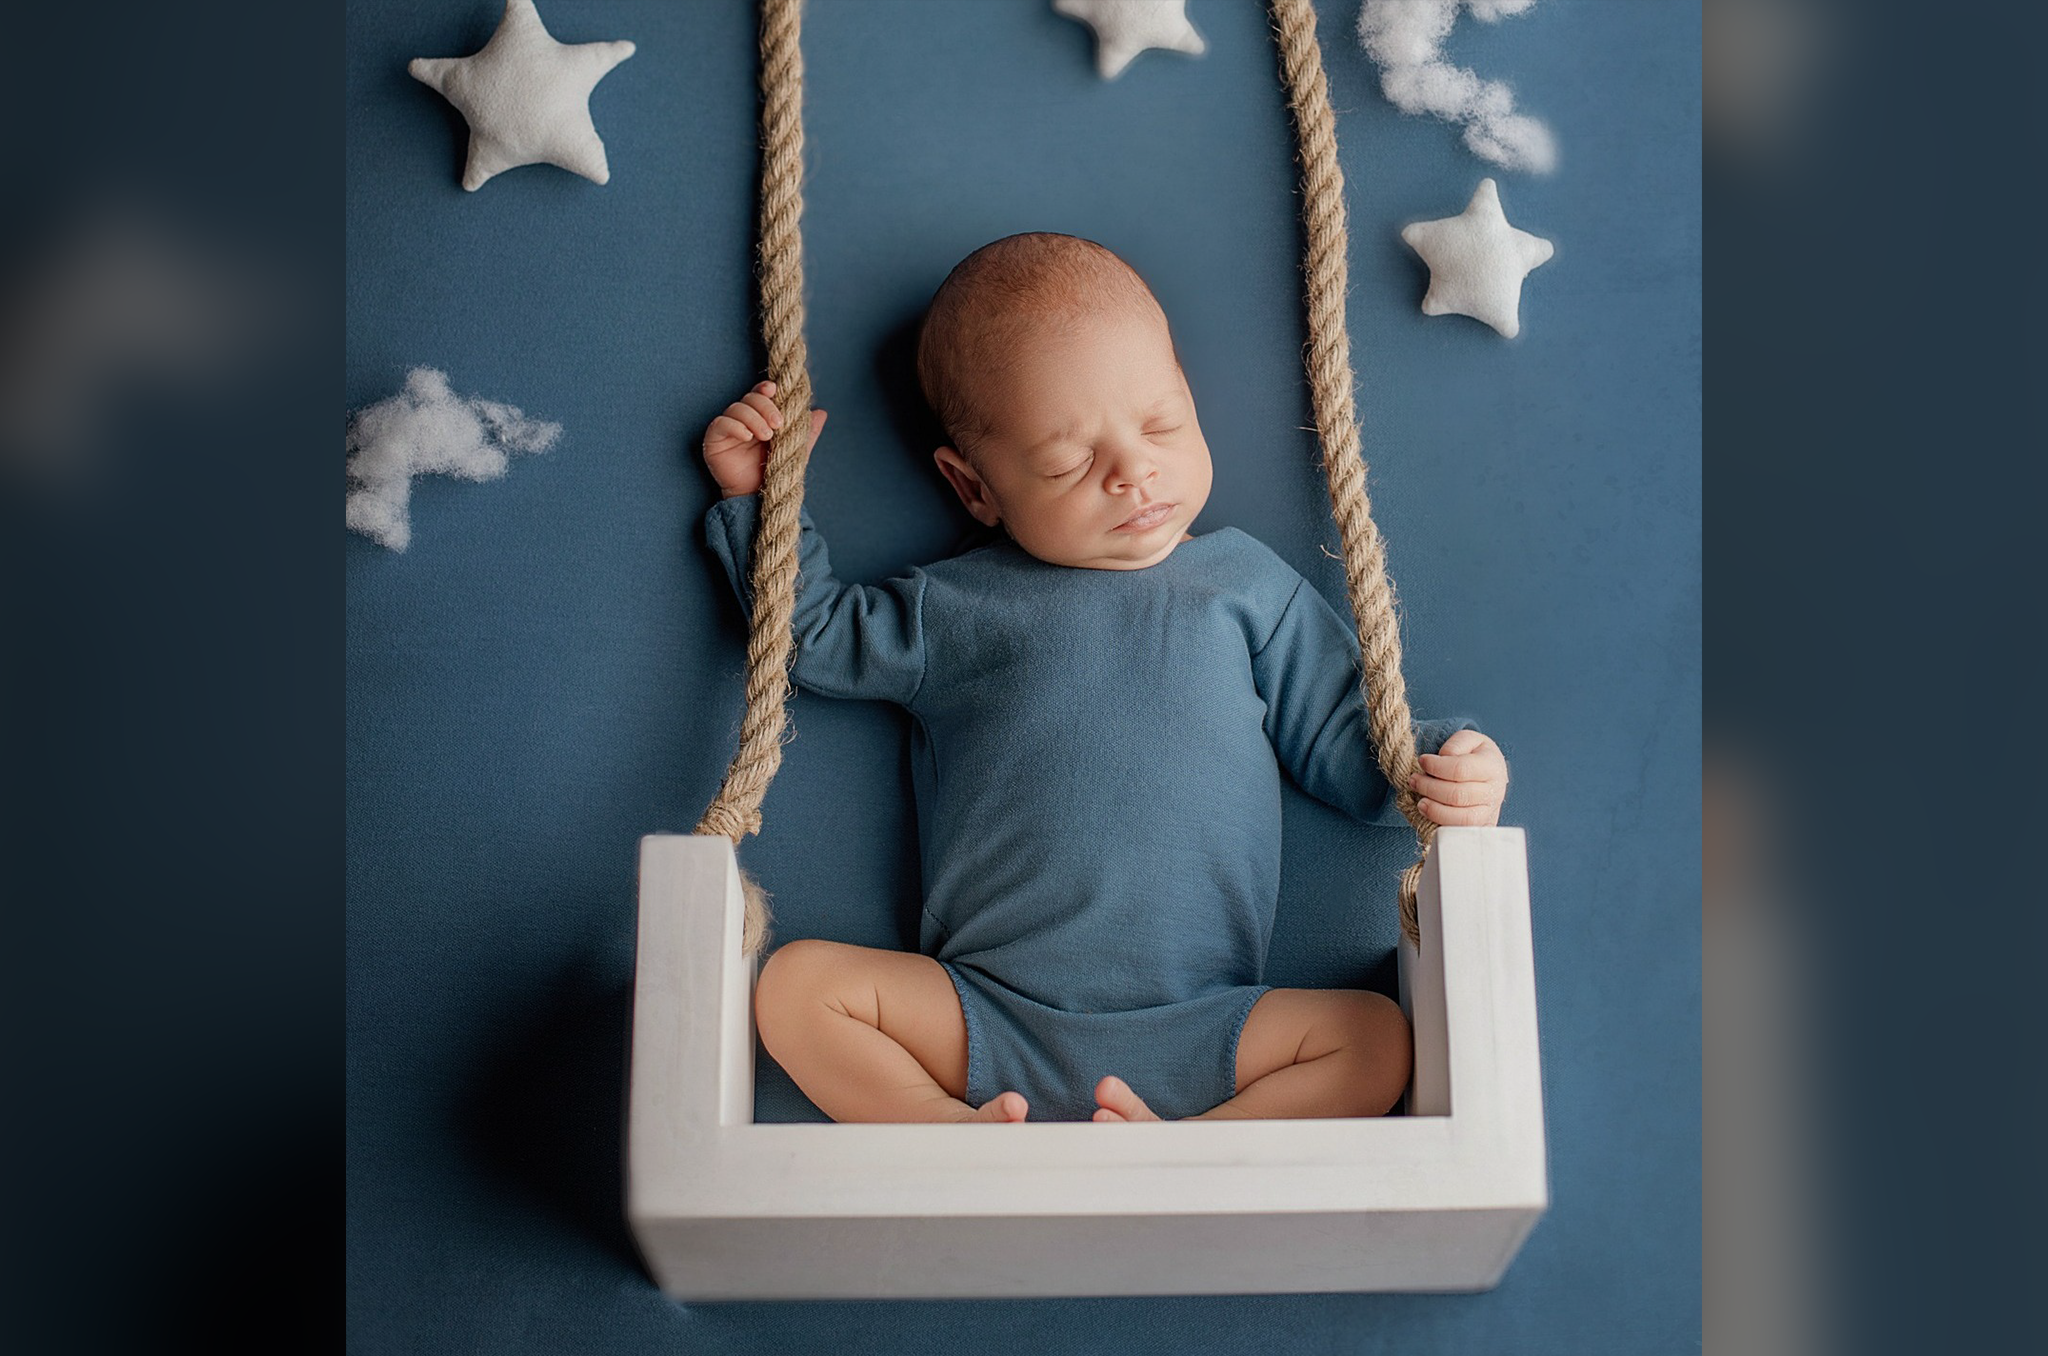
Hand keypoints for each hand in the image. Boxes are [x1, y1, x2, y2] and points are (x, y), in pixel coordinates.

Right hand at [702, 380, 827, 497]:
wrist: (759, 495)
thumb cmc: (775, 471)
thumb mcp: (796, 450)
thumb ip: (807, 431)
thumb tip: (821, 413)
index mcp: (760, 416)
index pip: (760, 394)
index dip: (765, 389)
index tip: (774, 390)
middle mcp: (742, 419)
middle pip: (749, 398)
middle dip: (765, 406)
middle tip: (778, 424)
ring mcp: (728, 428)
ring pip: (736, 409)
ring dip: (753, 418)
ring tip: (766, 436)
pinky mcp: (714, 440)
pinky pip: (721, 424)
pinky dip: (735, 426)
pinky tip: (747, 437)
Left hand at [1410, 729, 1508, 826]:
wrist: (1489, 776)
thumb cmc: (1473, 756)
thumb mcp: (1468, 740)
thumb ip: (1456, 744)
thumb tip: (1443, 757)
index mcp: (1492, 766)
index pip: (1460, 769)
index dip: (1436, 766)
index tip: (1421, 761)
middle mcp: (1494, 791)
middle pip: (1458, 795)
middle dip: (1429, 788)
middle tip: (1413, 780)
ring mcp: (1489, 812)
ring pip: (1461, 818)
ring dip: (1434, 810)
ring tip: (1420, 802)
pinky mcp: (1481, 827)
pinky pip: (1462, 831)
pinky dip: (1442, 825)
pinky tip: (1429, 815)